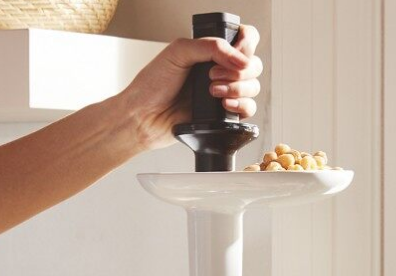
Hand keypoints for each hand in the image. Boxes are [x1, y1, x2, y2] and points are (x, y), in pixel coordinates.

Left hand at [119, 26, 262, 150]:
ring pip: (253, 86)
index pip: (245, 39)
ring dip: (238, 88)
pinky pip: (247, 109)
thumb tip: (240, 57)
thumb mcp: (178, 52)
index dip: (246, 44)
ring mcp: (222, 93)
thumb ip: (210, 46)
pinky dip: (241, 106)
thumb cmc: (152, 85)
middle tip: (212, 75)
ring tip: (213, 92)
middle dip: (239, 70)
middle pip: (253, 64)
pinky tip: (224, 105)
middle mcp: (220, 70)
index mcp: (210, 52)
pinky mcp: (222, 116)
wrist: (142, 117)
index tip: (236, 53)